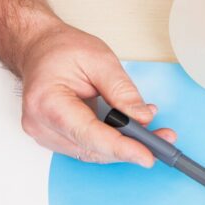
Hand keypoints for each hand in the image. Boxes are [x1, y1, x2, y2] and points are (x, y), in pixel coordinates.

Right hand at [19, 21, 175, 165]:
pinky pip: (90, 146)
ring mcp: (47, 134)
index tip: (147, 155)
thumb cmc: (62, 49)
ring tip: (157, 134)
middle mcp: (42, 125)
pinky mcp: (57, 137)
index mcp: (47, 102)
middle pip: (93, 148)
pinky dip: (114, 141)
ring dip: (126, 146)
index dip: (121, 148)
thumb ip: (122, 90)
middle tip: (165, 140)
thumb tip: (143, 117)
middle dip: (132, 148)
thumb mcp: (99, 59)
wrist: (39, 48)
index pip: (89, 134)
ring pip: (94, 152)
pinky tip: (135, 131)